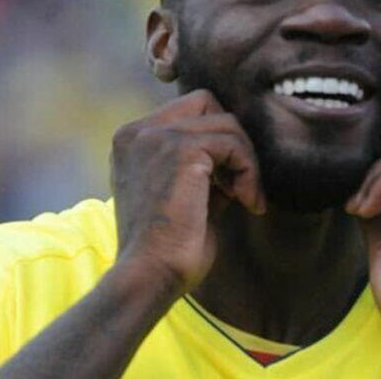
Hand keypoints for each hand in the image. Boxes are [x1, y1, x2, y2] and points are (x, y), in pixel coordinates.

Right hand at [110, 90, 264, 294]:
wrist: (149, 276)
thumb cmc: (168, 248)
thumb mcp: (184, 194)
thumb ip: (203, 166)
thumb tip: (238, 152)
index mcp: (131, 141)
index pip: (188, 111)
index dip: (217, 141)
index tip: (227, 184)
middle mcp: (137, 132)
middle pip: (207, 103)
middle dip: (233, 140)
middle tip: (239, 186)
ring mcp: (155, 137)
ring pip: (226, 122)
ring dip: (246, 161)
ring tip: (246, 198)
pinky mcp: (179, 150)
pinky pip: (233, 143)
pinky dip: (249, 172)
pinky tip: (248, 203)